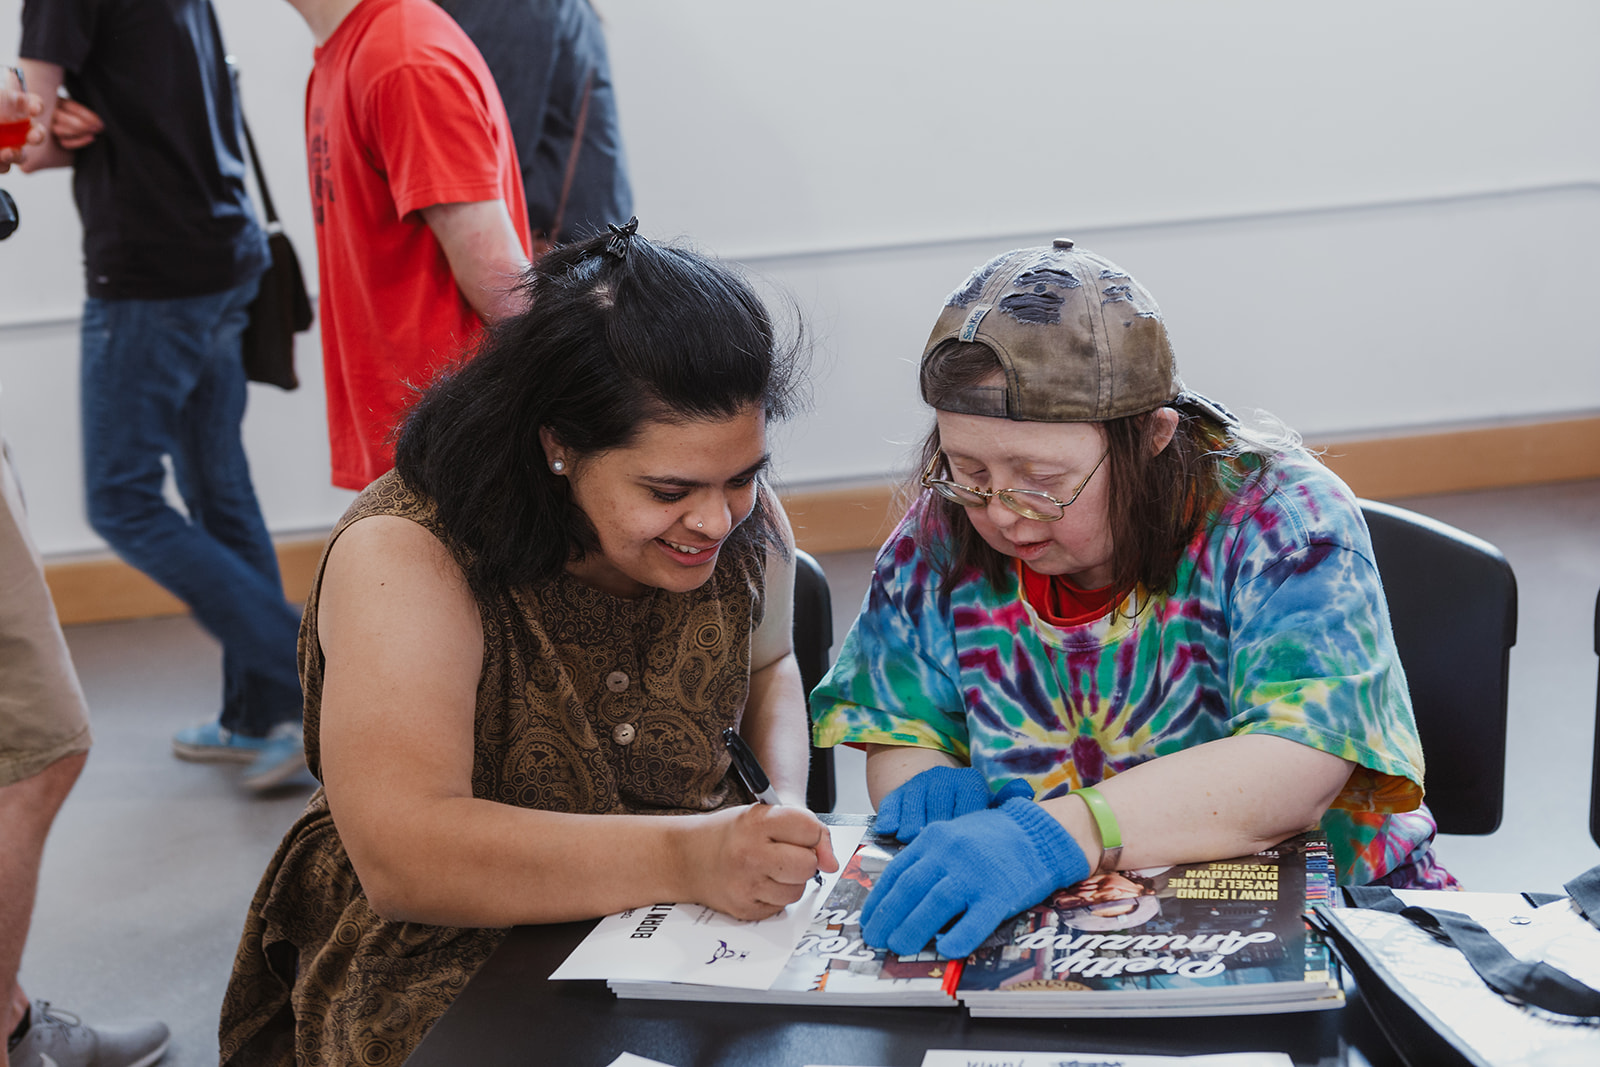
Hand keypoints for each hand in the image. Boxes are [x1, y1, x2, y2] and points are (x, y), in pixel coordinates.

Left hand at [0, 75, 40, 171]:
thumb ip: (3, 99)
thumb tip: (17, 98)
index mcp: (9, 106)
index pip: (31, 104)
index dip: (35, 105)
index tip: (33, 109)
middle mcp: (9, 127)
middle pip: (33, 132)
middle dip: (36, 135)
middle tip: (32, 136)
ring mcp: (3, 145)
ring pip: (20, 154)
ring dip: (17, 155)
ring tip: (7, 153)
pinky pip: (3, 166)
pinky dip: (0, 165)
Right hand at [49, 98, 103, 150]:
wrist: (70, 120)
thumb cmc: (78, 111)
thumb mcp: (79, 105)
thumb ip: (83, 109)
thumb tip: (97, 120)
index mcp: (58, 101)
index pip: (70, 107)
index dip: (86, 115)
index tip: (100, 122)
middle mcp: (52, 113)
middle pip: (62, 119)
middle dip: (83, 125)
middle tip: (98, 128)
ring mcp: (51, 126)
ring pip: (60, 130)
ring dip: (80, 133)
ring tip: (94, 133)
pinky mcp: (55, 139)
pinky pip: (65, 143)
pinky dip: (78, 142)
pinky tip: (90, 138)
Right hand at [684, 804, 839, 920]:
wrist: (686, 857)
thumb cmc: (731, 834)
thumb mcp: (764, 815)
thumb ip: (805, 829)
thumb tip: (832, 863)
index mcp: (756, 822)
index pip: (810, 829)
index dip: (813, 834)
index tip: (804, 836)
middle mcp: (750, 854)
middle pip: (808, 865)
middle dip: (805, 860)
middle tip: (786, 853)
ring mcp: (746, 885)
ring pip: (798, 890)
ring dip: (791, 881)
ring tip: (769, 868)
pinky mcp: (745, 909)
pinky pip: (781, 907)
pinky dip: (776, 897)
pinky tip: (758, 883)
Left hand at [860, 797, 1087, 958]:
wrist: (1039, 833)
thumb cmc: (994, 837)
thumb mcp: (953, 834)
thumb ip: (929, 858)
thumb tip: (901, 892)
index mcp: (935, 838)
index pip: (896, 872)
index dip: (879, 899)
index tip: (869, 918)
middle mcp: (950, 855)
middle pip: (910, 890)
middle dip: (888, 918)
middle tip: (877, 939)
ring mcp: (975, 875)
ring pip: (934, 906)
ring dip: (912, 930)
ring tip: (899, 946)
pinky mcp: (999, 895)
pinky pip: (973, 922)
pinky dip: (957, 939)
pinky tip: (944, 950)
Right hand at [874, 764, 1032, 842]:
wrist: (933, 793)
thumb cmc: (965, 813)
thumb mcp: (986, 809)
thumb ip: (1004, 805)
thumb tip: (1024, 790)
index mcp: (970, 782)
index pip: (968, 809)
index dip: (965, 836)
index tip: (966, 855)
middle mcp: (943, 778)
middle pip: (939, 811)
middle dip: (938, 836)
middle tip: (940, 858)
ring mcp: (918, 784)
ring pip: (914, 810)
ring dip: (912, 831)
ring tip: (915, 847)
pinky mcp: (896, 792)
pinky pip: (890, 807)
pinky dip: (891, 822)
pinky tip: (892, 835)